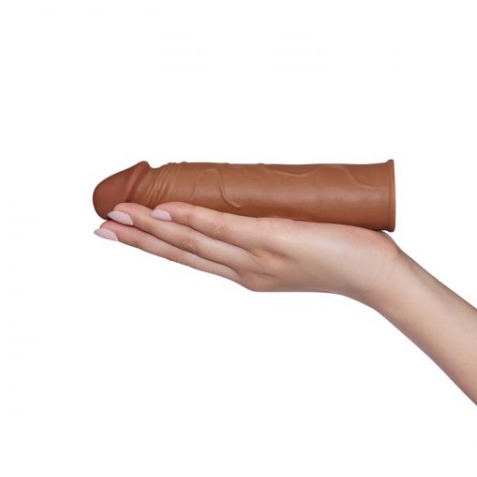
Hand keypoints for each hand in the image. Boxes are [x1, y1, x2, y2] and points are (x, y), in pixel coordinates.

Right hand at [95, 201, 402, 304]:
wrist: (377, 276)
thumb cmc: (340, 256)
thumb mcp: (294, 244)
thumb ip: (269, 227)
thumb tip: (255, 201)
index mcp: (246, 274)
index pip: (191, 259)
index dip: (154, 247)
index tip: (122, 236)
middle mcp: (244, 272)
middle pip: (181, 255)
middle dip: (138, 242)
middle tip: (99, 229)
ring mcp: (255, 258)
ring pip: (193, 242)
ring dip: (152, 229)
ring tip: (118, 218)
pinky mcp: (273, 240)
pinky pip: (224, 230)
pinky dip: (192, 220)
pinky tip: (166, 211)